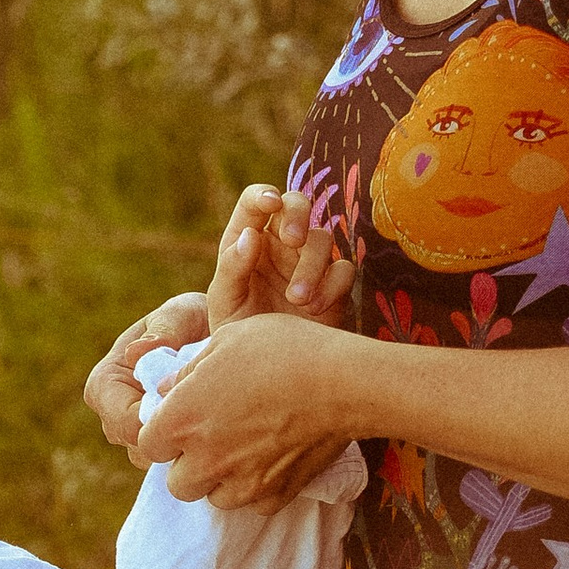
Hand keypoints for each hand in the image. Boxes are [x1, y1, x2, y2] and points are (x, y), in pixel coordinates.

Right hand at [85, 291, 210, 468]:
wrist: (219, 337)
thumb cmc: (195, 320)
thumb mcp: (183, 314)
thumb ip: (165, 330)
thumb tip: (136, 354)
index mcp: (106, 382)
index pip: (121, 420)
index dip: (156, 424)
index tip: (193, 412)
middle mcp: (113, 412)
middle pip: (136, 446)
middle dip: (172, 438)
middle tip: (211, 420)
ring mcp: (133, 432)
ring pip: (154, 459)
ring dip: (184, 444)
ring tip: (215, 420)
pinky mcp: (156, 445)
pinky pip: (170, 462)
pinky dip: (192, 449)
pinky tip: (216, 430)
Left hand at [144, 316, 361, 508]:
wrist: (345, 382)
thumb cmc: (285, 349)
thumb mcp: (228, 339)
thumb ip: (188, 370)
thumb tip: (166, 389)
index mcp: (183, 419)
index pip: (149, 445)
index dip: (164, 433)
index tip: (182, 420)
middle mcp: (206, 460)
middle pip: (178, 483)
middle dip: (189, 465)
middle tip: (213, 439)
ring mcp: (242, 484)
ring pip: (214, 498)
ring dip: (221, 480)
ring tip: (244, 449)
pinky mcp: (276, 496)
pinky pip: (253, 504)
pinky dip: (258, 488)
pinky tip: (272, 458)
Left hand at [207, 182, 350, 331]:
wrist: (264, 374)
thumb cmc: (238, 332)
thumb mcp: (225, 302)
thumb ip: (232, 268)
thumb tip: (252, 235)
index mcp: (248, 241)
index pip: (255, 202)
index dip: (264, 195)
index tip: (269, 204)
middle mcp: (280, 245)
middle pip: (297, 204)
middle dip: (298, 215)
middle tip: (293, 239)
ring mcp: (309, 263)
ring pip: (322, 239)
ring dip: (311, 265)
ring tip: (296, 299)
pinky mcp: (333, 286)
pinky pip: (342, 270)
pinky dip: (331, 286)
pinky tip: (312, 310)